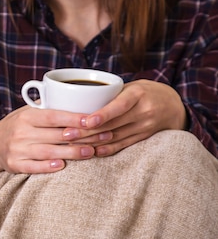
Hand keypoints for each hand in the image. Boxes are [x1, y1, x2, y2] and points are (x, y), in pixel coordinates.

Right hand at [0, 105, 100, 174]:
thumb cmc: (19, 125)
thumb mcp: (28, 112)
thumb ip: (48, 107)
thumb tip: (79, 96)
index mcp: (27, 116)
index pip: (53, 116)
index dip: (73, 118)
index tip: (93, 119)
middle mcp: (22, 132)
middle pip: (56, 135)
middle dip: (83, 136)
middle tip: (104, 136)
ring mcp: (18, 149)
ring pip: (48, 151)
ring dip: (72, 152)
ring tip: (91, 152)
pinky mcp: (15, 164)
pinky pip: (33, 167)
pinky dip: (48, 166)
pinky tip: (63, 165)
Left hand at [62, 80, 186, 155]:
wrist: (174, 104)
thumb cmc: (144, 91)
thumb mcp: (131, 86)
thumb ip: (110, 93)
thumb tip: (77, 98)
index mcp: (138, 94)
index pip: (119, 106)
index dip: (102, 115)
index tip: (85, 121)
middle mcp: (144, 111)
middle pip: (112, 124)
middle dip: (86, 131)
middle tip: (65, 134)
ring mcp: (146, 126)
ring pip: (115, 137)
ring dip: (92, 142)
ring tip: (71, 144)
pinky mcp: (145, 137)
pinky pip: (123, 145)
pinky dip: (106, 149)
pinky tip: (91, 152)